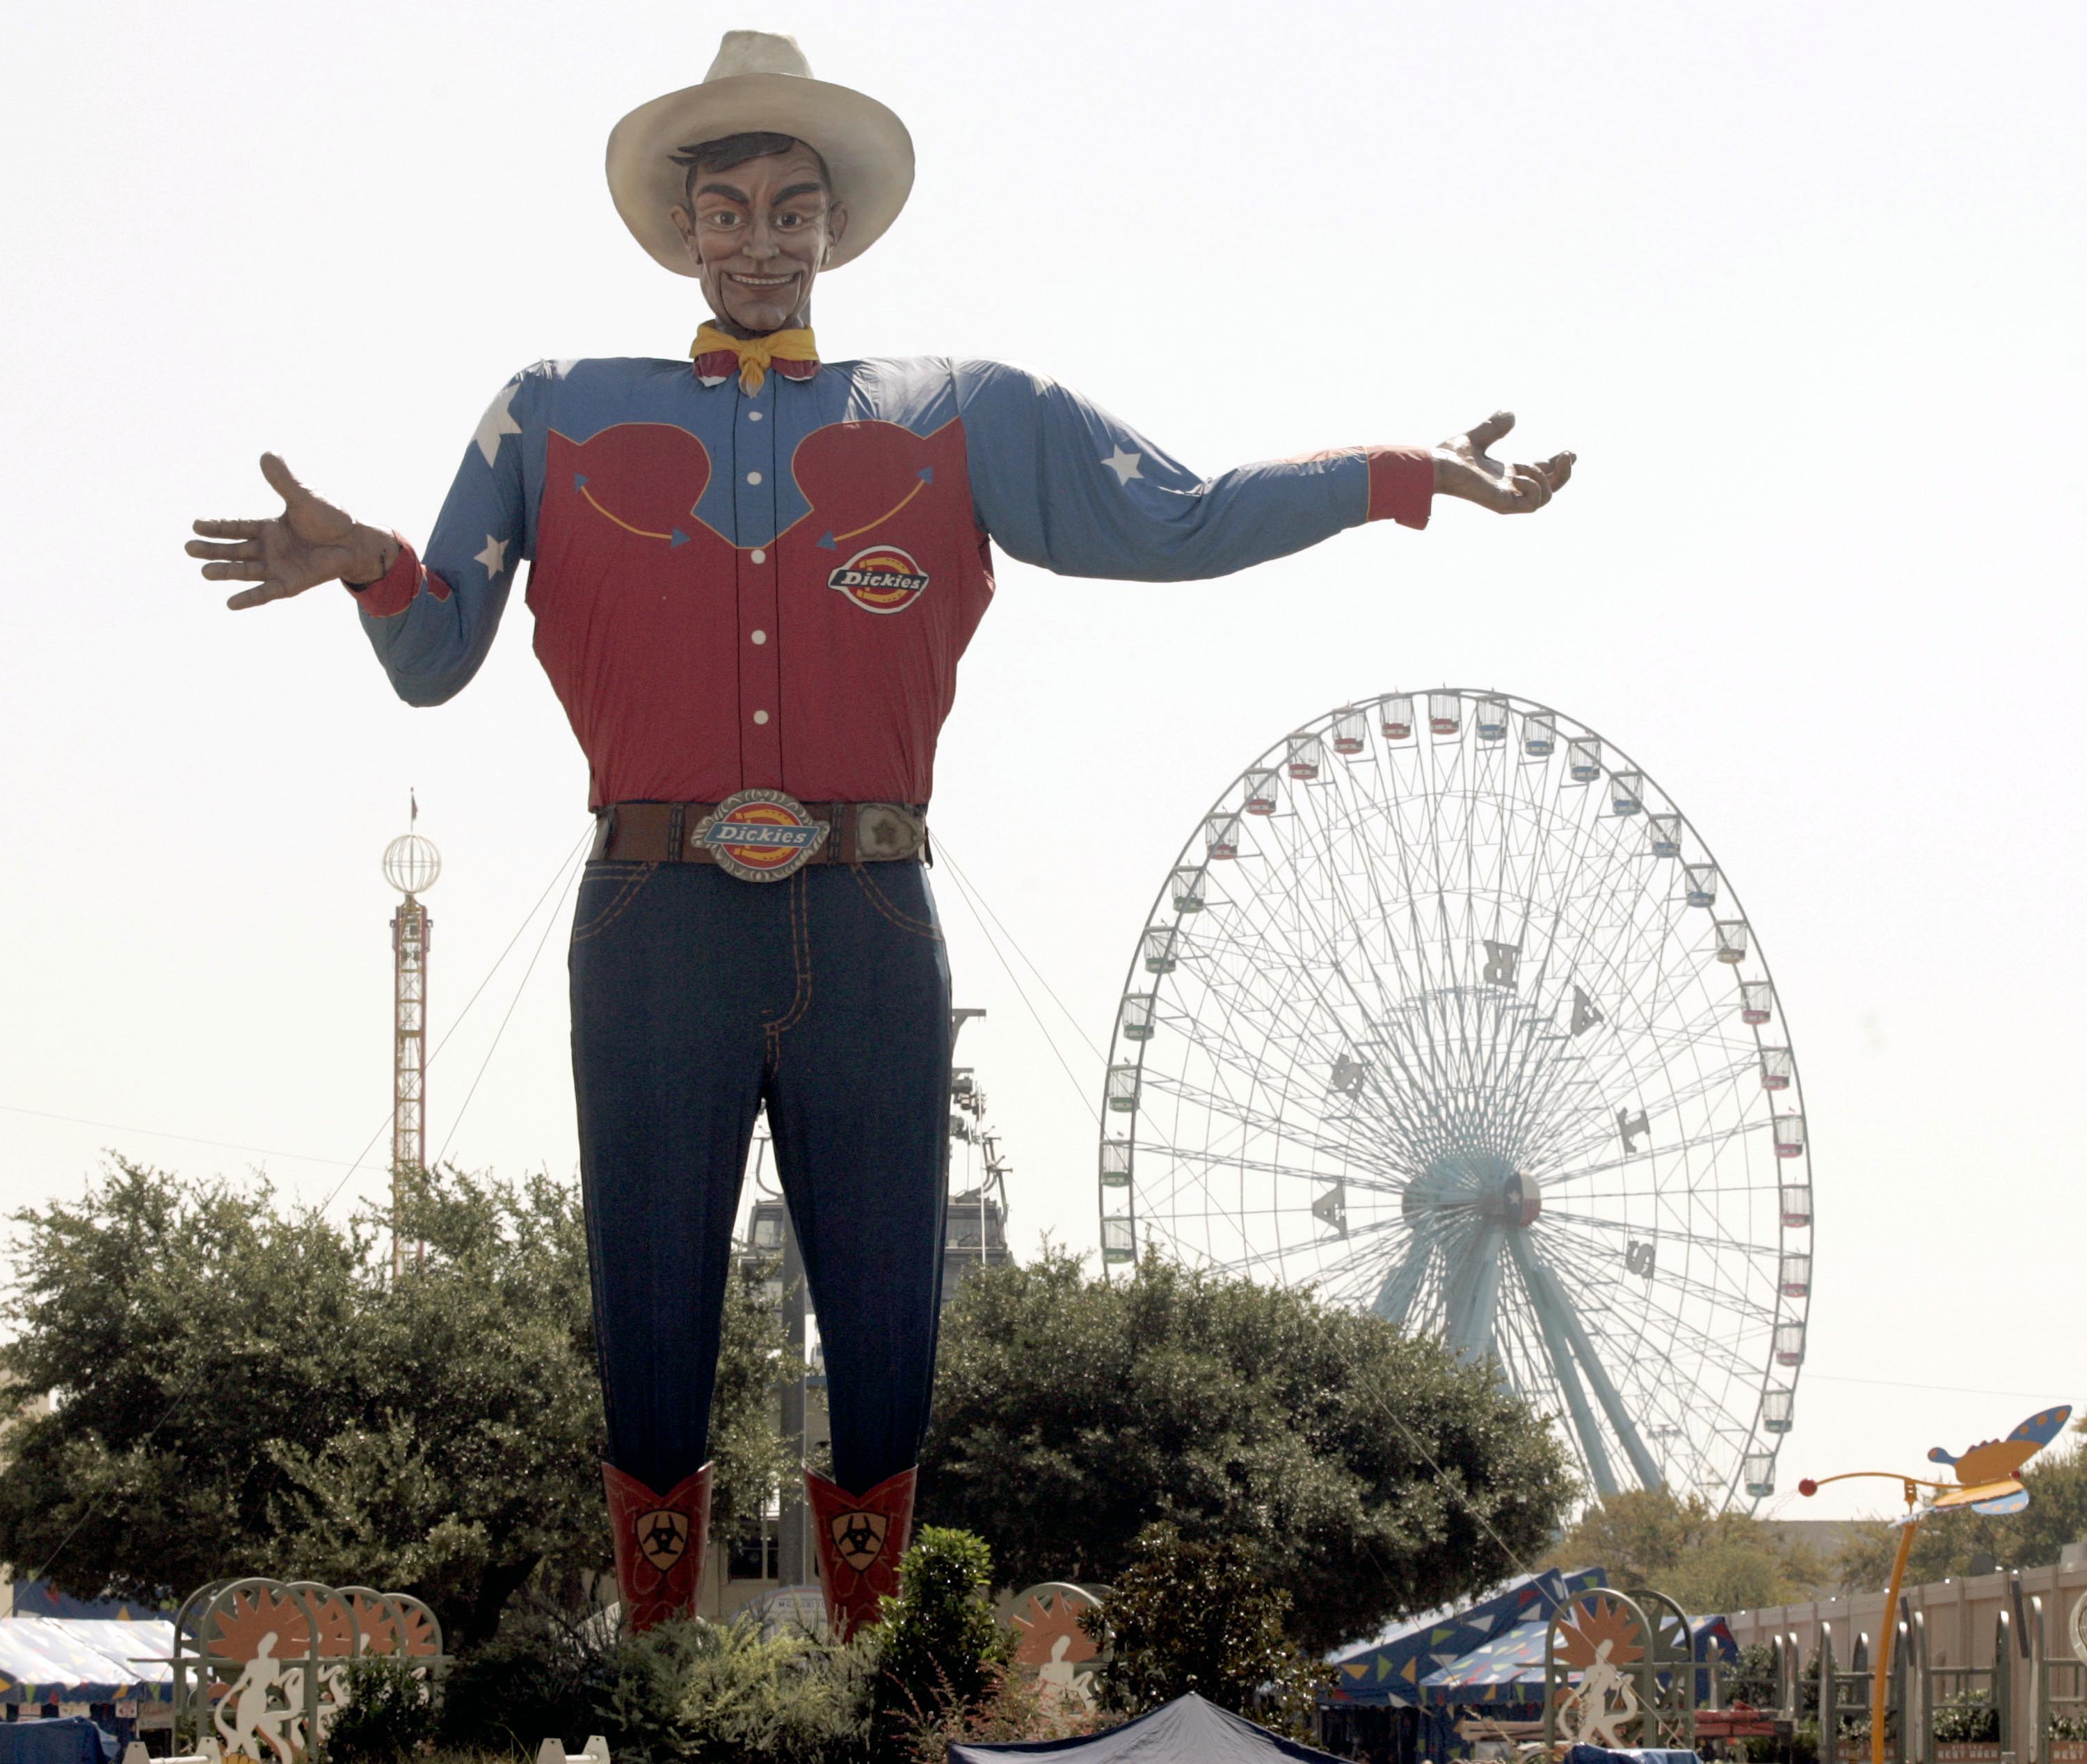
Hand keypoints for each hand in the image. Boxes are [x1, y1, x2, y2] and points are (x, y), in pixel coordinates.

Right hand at [187, 453, 396, 609]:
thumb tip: (266, 455)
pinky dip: (250, 598)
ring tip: (205, 572)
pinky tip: (230, 603)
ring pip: (245, 570)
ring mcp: (278, 567)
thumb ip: (284, 481)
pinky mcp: (290, 583)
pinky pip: (266, 592)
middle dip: (213, 550)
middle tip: (189, 549)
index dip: (216, 528)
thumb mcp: (303, 498)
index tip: (195, 526)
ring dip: (226, 572)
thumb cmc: (331, 519)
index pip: (236, 527)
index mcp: (269, 528)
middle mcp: (269, 549)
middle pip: (235, 550)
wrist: (355, 542)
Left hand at [1432, 412, 1573, 513]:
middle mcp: (1510, 489)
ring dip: (1544, 478)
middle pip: (1550, 488)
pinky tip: (1516, 474)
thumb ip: (1494, 428)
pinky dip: (1533, 487)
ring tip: (1524, 464)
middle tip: (1567, 455)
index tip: (1570, 453)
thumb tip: (1511, 414)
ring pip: (1546, 498)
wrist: (1436, 467)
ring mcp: (1508, 499)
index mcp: (1507, 476)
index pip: (1540, 474)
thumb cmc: (1449, 457)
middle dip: (1563, 474)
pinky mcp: (1504, 505)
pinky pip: (1533, 504)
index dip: (1558, 466)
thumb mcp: (1478, 438)